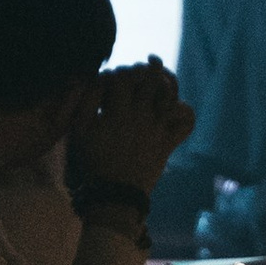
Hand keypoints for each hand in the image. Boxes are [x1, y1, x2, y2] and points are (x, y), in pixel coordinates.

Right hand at [69, 61, 193, 198]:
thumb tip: (95, 77)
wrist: (115, 195)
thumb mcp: (80, 131)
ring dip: (166, 82)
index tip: (111, 80)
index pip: (121, 78)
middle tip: (140, 69)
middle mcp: (141, 117)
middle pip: (149, 79)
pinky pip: (186, 123)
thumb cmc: (94, 161)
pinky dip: (184, 112)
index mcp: (117, 113)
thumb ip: (86, 101)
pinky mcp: (168, 143)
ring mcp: (157, 129)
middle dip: (144, 69)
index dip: (116, 73)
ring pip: (170, 95)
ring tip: (161, 78)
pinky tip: (173, 108)